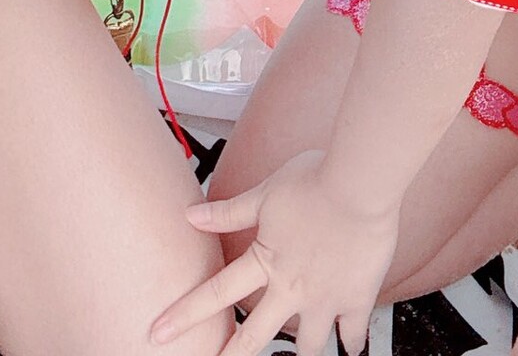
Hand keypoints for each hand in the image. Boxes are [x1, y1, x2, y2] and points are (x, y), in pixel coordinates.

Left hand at [151, 151, 398, 355]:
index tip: (158, 333)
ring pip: (307, 347)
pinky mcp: (356, 299)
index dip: (184, 315)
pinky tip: (349, 345)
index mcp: (265, 261)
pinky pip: (351, 336)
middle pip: (254, 337)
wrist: (359, 184)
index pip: (215, 293)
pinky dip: (350, 343)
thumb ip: (229, 212)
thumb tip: (191, 215)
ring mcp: (324, 299)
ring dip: (299, 355)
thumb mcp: (265, 192)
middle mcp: (291, 288)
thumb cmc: (314, 179)